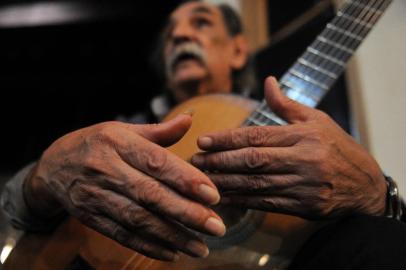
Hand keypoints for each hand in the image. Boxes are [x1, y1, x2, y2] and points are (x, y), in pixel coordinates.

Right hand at [25, 114, 224, 260]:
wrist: (53, 166)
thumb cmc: (97, 143)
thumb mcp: (123, 130)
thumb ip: (159, 130)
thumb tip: (191, 119)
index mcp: (118, 142)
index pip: (156, 162)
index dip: (185, 179)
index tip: (213, 195)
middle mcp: (106, 169)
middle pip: (150, 195)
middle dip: (186, 213)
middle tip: (217, 227)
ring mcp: (96, 196)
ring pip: (138, 219)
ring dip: (172, 236)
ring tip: (201, 247)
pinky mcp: (91, 217)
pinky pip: (121, 234)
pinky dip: (148, 245)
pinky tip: (172, 253)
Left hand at [192, 76, 386, 219]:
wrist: (365, 184)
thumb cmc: (338, 147)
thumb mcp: (317, 120)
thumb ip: (287, 105)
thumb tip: (268, 82)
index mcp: (304, 135)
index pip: (257, 136)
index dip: (227, 139)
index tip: (203, 141)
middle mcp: (303, 159)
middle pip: (252, 160)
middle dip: (219, 161)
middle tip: (195, 161)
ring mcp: (303, 185)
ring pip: (256, 183)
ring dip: (226, 182)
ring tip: (202, 179)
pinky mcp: (303, 205)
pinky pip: (266, 202)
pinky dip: (243, 200)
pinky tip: (224, 197)